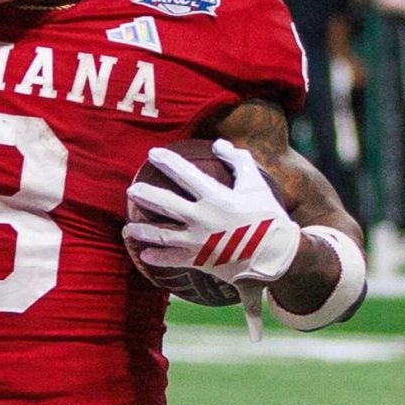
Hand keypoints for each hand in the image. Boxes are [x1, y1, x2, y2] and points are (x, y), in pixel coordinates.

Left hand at [123, 139, 300, 286]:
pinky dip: (158, 258)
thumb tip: (219, 144)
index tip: (152, 154)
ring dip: (143, 231)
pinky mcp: (201, 260)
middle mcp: (202, 218)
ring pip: (163, 235)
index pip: (185, 174)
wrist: (276, 254)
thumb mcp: (256, 184)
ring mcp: (199, 241)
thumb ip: (238, 160)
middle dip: (146, 195)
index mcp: (216, 197)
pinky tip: (145, 255)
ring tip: (129, 228)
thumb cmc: (267, 216)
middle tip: (131, 190)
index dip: (167, 161)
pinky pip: (174, 260)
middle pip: (166, 204)